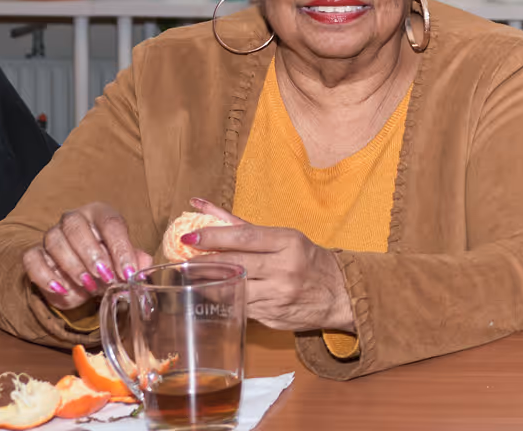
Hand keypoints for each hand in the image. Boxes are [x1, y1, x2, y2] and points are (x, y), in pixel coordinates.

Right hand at [22, 202, 153, 309]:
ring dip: (73, 266)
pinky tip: (61, 289)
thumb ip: (135, 261)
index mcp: (101, 214)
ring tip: (89, 285)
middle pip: (77, 227)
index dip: (121, 249)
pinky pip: (32, 259)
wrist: (85, 277)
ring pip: (55, 242)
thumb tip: (143, 268)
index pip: (111, 223)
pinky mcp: (35, 253)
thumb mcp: (124, 262)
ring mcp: (52, 235)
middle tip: (106, 277)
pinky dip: (45, 276)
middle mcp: (74, 219)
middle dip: (93, 254)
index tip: (128, 272)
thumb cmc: (108, 262)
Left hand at [183, 199, 354, 332]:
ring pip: (233, 288)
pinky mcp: (272, 316)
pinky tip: (211, 293)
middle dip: (204, 262)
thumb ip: (242, 226)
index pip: (245, 237)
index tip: (189, 238)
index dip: (214, 237)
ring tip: (190, 277)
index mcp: (289, 242)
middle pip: (235, 263)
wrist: (340, 293)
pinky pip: (240, 306)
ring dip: (207, 283)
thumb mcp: (283, 237)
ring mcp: (278, 294)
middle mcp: (285, 268)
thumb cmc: (308, 259)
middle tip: (182, 260)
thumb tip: (201, 206)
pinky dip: (223, 299)